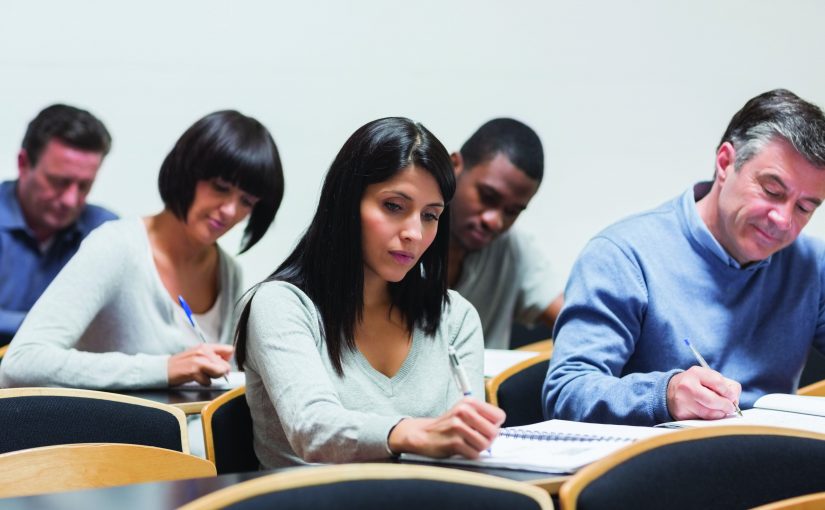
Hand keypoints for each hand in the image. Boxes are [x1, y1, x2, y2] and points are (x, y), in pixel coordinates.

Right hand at [167, 344, 233, 385]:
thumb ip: (213, 356)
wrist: (163, 369)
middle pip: (226, 365)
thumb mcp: (198, 355)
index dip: (227, 361)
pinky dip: (203, 383)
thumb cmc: (181, 364)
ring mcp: (199, 360)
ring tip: (201, 375)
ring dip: (212, 377)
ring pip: (219, 372)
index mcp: (206, 346)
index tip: (221, 365)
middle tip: (207, 373)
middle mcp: (204, 351)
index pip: (229, 350)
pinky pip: (208, 381)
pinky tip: (195, 379)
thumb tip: (227, 363)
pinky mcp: (194, 370)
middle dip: (220, 372)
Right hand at [388, 398, 505, 458]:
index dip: (495, 425)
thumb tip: (500, 428)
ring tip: (468, 444)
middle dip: (488, 439)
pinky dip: (470, 455)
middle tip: (477, 438)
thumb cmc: (448, 425)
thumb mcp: (464, 412)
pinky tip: (461, 449)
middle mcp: (464, 411)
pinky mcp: (454, 442)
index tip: (485, 428)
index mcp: (470, 402)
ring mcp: (458, 427)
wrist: (423, 434)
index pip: (499, 416)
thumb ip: (483, 416)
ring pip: (485, 444)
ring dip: (478, 448)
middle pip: (494, 432)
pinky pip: (474, 454)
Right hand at [666, 366, 741, 419]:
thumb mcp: (708, 377)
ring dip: (720, 414)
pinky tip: (709, 413)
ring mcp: (682, 401)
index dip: (729, 392)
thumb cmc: (696, 384)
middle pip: (713, 400)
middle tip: (730, 408)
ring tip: (721, 411)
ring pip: (709, 413)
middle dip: (726, 406)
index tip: (732, 397)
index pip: (718, 382)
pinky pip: (702, 419)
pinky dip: (710, 418)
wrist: (670, 390)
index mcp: (696, 373)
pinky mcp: (681, 414)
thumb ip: (726, 386)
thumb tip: (734, 401)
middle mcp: (687, 386)